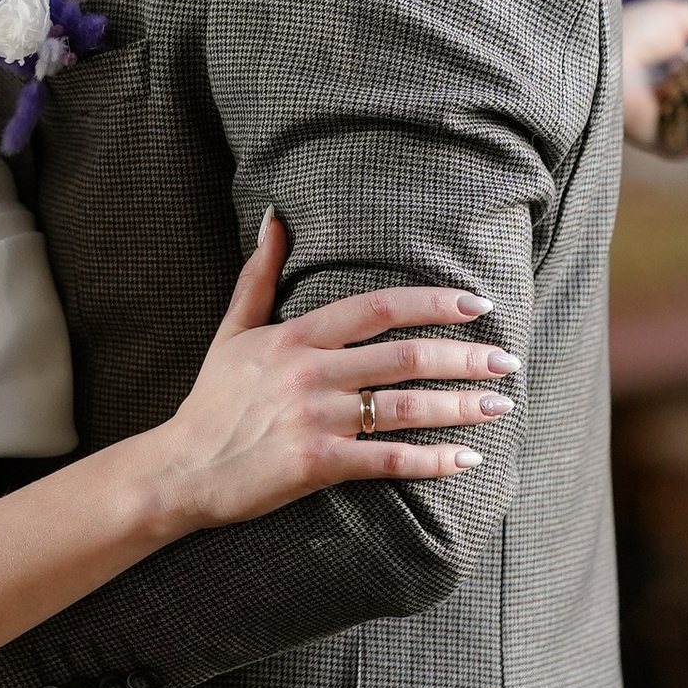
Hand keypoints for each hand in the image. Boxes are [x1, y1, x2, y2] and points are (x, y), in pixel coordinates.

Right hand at [128, 216, 517, 536]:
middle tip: (507, 360)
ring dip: (460, 406)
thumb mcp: (232, 332)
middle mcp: (309, 372)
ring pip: (404, 407)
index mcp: (295, 336)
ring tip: (499, 405)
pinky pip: (386, 460)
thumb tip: (274, 218)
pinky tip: (467, 458)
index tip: (476, 302)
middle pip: (405, 356)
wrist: (180, 469)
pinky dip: (432, 460)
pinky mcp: (315, 464)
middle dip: (465, 357)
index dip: (433, 302)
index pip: (379, 307)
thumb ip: (258, 275)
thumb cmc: (213, 401)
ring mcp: (313, 419)